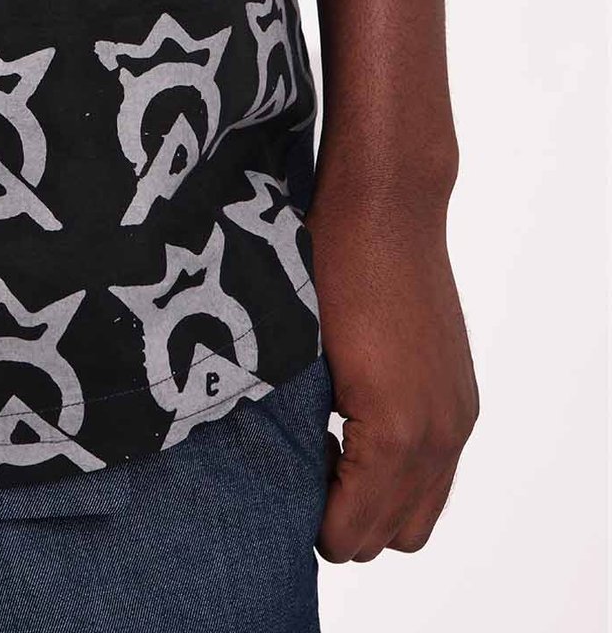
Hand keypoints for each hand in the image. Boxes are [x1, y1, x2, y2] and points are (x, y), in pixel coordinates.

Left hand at [308, 183, 478, 561]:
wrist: (387, 207)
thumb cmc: (330, 266)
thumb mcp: (298, 354)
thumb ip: (299, 428)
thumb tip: (280, 472)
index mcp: (392, 434)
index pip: (353, 530)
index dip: (311, 523)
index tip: (279, 490)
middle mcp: (438, 437)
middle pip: (394, 535)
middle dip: (346, 520)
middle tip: (301, 473)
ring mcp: (457, 417)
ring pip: (423, 509)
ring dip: (379, 500)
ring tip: (329, 450)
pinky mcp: (462, 397)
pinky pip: (440, 469)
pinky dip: (403, 470)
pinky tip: (356, 424)